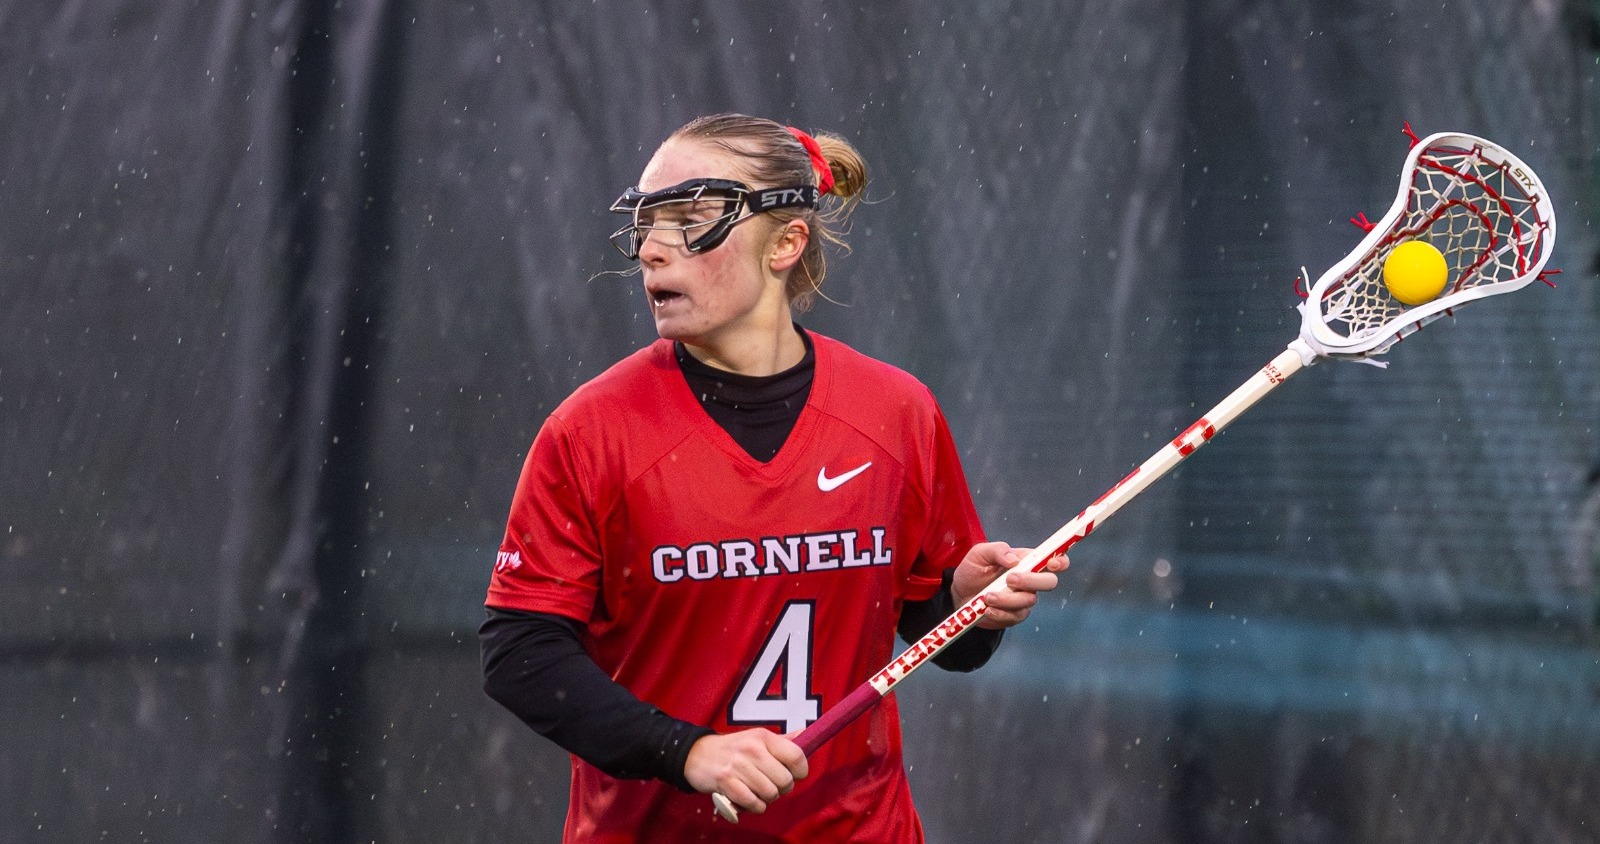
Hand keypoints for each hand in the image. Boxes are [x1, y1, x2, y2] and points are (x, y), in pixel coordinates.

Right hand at [685, 729, 807, 815]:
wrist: (697, 754)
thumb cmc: (732, 749)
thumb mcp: (756, 738)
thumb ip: (781, 740)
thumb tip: (805, 734)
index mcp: (763, 737)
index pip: (796, 755)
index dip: (801, 771)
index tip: (794, 775)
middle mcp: (752, 749)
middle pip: (785, 780)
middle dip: (782, 788)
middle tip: (772, 785)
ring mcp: (738, 766)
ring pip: (770, 793)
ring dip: (767, 798)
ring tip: (758, 791)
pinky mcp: (726, 782)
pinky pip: (753, 803)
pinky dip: (755, 806)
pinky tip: (749, 799)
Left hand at [950, 541, 1067, 628]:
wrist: (959, 594)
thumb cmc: (972, 569)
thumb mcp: (980, 553)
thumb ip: (997, 550)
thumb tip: (1013, 559)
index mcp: (1025, 561)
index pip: (1052, 559)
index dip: (1060, 561)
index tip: (1052, 563)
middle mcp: (1029, 580)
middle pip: (1049, 582)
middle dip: (1031, 581)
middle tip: (1009, 579)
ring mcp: (1024, 598)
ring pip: (1029, 600)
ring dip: (1008, 598)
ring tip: (987, 596)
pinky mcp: (1015, 615)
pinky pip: (1016, 615)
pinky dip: (1000, 612)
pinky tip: (987, 608)